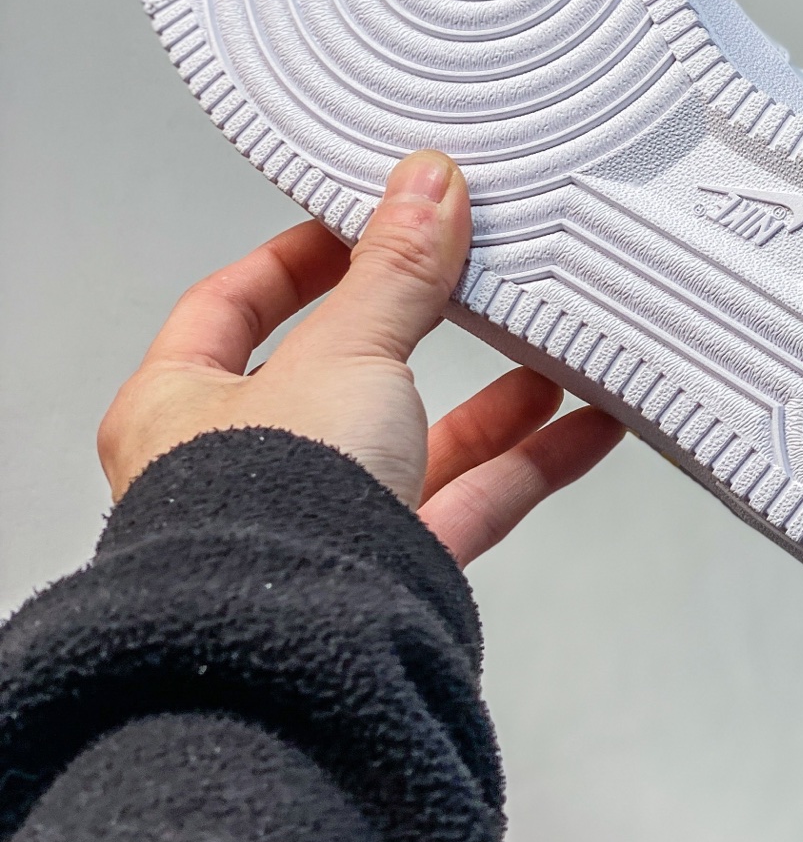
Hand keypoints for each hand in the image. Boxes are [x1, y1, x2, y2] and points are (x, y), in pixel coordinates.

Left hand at [97, 151, 623, 566]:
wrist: (299, 656)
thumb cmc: (266, 513)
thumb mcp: (344, 353)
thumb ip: (396, 273)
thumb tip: (427, 186)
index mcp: (179, 408)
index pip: (230, 307)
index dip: (297, 259)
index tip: (364, 223)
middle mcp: (239, 471)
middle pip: (339, 374)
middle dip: (417, 328)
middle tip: (470, 276)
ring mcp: (315, 527)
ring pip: (412, 444)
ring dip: (488, 399)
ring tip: (550, 348)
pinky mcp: (385, 576)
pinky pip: (466, 506)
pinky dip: (526, 466)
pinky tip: (585, 427)